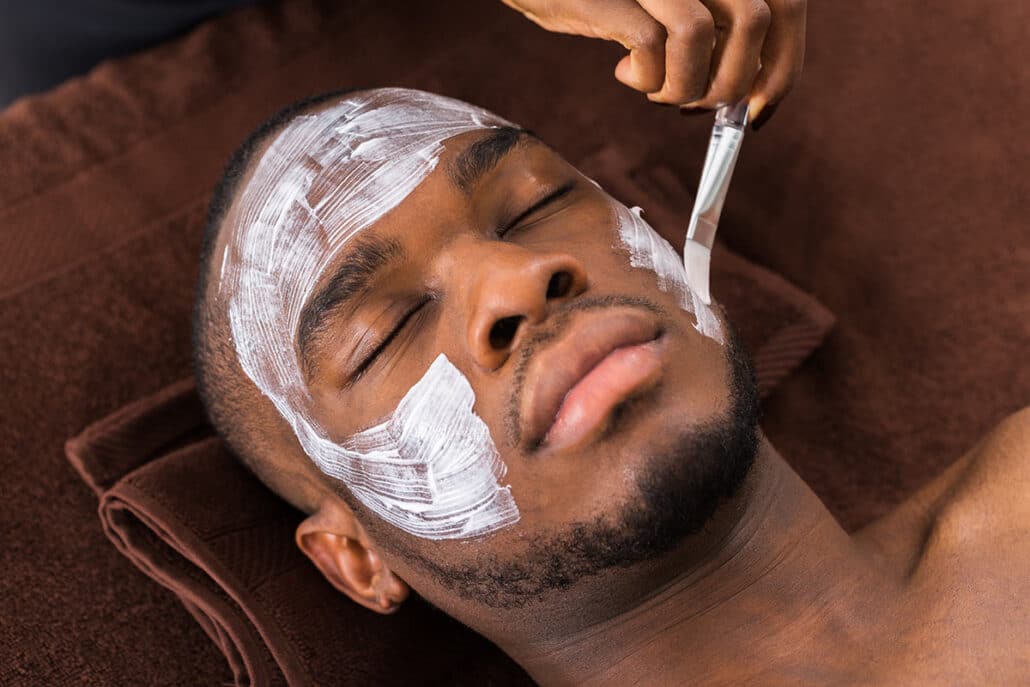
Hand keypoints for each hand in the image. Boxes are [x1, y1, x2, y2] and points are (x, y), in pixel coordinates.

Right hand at [501, 0, 805, 126]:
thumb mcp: (667, 5)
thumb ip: (712, 28)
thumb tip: (747, 88)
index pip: (786, 7)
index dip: (783, 66)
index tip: (759, 111)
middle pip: (757, 19)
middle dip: (733, 83)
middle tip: (697, 106)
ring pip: (703, 36)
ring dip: (685, 85)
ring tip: (656, 90)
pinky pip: (651, 46)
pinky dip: (646, 77)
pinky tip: (626, 74)